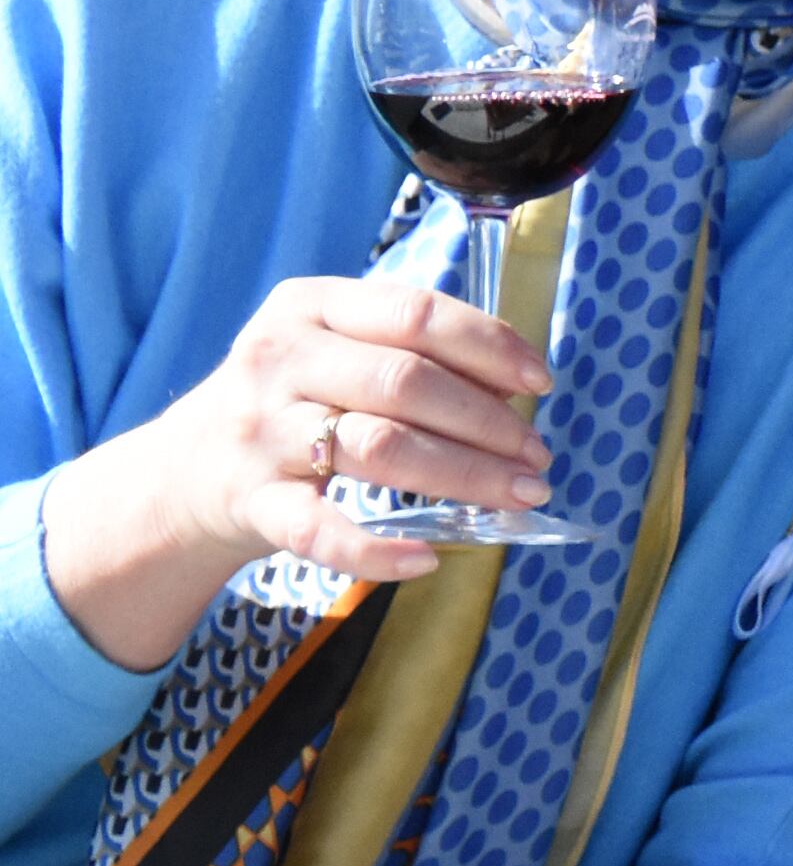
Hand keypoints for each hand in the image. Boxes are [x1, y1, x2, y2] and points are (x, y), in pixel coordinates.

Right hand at [40, 275, 556, 665]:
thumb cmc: (290, 403)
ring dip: (464, 475)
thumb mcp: (334, 352)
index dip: (489, 346)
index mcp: (310, 307)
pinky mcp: (248, 501)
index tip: (540, 381)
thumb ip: (410, 352)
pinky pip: (318, 529)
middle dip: (489, 422)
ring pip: (379, 448)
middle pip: (406, 383)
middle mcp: (280, 359)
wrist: (179, 475)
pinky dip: (376, 549)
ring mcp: (261, 431)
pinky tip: (427, 558)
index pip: (416, 314)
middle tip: (538, 457)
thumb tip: (515, 386)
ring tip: (519, 495)